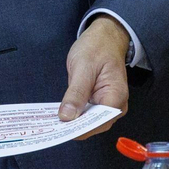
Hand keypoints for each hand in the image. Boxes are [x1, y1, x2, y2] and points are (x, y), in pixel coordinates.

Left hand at [59, 16, 130, 136]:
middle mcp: (115, 105)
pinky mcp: (99, 102)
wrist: (105, 37)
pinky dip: (75, 115)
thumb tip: (67, 117)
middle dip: (75, 128)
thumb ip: (76, 93)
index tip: (61, 131)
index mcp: (116, 97)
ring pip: (90, 122)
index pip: (98, 123)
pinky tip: (62, 115)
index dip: (80, 129)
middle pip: (94, 126)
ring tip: (54, 124)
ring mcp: (107, 105)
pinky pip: (87, 114)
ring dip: (73, 123)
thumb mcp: (83, 67)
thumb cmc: (97, 47)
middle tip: (52, 128)